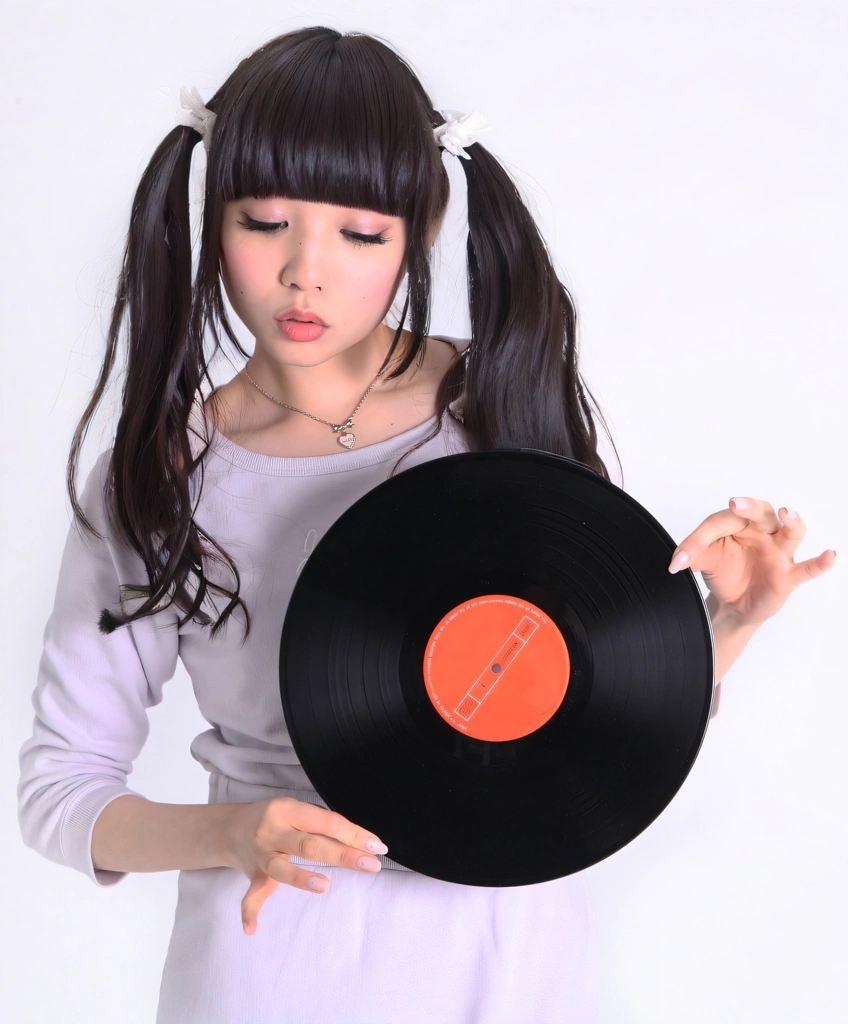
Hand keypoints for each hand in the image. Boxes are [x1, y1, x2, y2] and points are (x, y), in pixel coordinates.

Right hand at [224, 797, 389, 935]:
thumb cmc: (276, 818)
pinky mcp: (252, 877)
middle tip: (371, 865)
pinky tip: (252, 928)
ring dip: (301, 878)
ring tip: (323, 886)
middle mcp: (272, 832)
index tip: (377, 847)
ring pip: (280, 868)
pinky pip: (250, 895)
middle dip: (342, 855)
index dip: (353, 834)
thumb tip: (358, 842)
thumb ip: (321, 825)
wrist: (231, 828)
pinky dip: (250, 912)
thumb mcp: (296, 810)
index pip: (326, 822)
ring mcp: (261, 856)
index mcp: (287, 810)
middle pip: (309, 845)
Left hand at [668, 496, 835, 628]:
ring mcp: (778, 552)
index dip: (697, 540)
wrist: (733, 603)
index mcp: (738, 524)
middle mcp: (761, 532)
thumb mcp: (705, 561)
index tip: (679, 560)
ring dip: (791, 522)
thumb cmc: (723, 572)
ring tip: (787, 514)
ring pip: (790, 532)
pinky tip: (830, 555)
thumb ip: (692, 555)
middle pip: (760, 512)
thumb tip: (676, 561)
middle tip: (736, 504)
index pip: (720, 522)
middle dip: (749, 507)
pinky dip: (821, 562)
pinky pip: (808, 567)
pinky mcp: (788, 575)